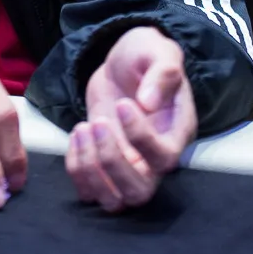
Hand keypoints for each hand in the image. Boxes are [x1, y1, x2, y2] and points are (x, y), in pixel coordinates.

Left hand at [66, 26, 196, 211]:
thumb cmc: (146, 56)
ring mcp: (128, 165)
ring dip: (91, 169)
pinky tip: (76, 134)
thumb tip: (148, 103)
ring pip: (113, 200)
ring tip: (83, 128)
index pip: (164, 158)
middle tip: (98, 122)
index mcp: (176, 133)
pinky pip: (89, 190)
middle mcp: (154, 159)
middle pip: (139, 192)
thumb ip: (162, 72)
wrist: (123, 65)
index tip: (123, 104)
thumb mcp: (159, 52)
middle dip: (111, 161)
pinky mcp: (103, 164)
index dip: (140, 138)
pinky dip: (76, 169)